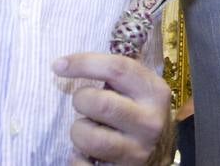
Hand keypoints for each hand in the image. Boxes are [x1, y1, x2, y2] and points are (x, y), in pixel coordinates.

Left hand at [54, 53, 172, 165]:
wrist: (160, 156)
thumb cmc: (140, 115)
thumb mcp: (140, 91)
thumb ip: (117, 76)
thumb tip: (65, 64)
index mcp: (154, 92)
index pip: (118, 69)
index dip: (84, 63)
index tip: (58, 65)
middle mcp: (149, 121)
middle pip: (99, 103)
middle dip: (81, 100)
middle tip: (83, 103)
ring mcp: (137, 151)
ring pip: (88, 136)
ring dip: (78, 131)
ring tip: (88, 130)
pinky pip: (81, 165)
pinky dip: (76, 158)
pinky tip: (86, 154)